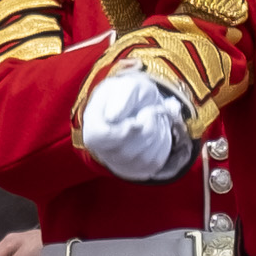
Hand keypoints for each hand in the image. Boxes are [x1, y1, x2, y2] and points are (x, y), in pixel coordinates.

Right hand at [76, 67, 188, 182]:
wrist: (145, 106)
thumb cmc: (133, 96)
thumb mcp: (129, 85)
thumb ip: (122, 97)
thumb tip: (112, 118)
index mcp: (93, 126)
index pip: (100, 137)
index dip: (122, 130)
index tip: (135, 120)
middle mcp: (102, 150)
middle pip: (125, 151)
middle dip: (146, 128)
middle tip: (149, 112)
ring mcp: (120, 163)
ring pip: (143, 158)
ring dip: (157, 134)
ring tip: (153, 120)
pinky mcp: (139, 169)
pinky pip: (155, 162)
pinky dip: (162, 143)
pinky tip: (157, 132)